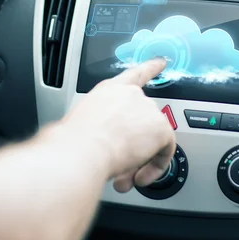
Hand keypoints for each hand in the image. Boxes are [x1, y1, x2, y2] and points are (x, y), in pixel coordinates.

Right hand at [61, 58, 175, 192]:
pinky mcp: (160, 128)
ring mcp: (147, 110)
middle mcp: (131, 95)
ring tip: (124, 176)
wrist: (81, 149)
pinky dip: (155, 167)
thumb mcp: (80, 125)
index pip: (135, 75)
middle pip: (143, 119)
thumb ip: (94, 129)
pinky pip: (165, 151)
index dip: (150, 68)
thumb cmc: (73, 141)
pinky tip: (140, 177)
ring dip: (140, 160)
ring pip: (152, 138)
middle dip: (133, 145)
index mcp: (109, 90)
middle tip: (120, 165)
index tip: (161, 62)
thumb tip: (94, 145)